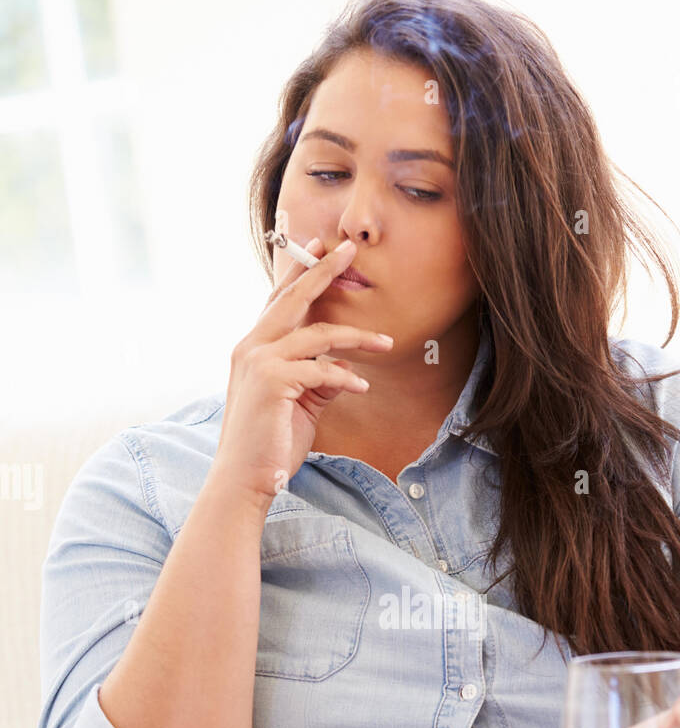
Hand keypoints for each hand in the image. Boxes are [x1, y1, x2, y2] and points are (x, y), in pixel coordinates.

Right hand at [212, 235, 394, 507]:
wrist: (244, 480)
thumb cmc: (269, 446)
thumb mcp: (299, 406)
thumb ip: (317, 381)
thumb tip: (345, 367)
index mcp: (253, 349)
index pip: (278, 301)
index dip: (300, 272)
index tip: (319, 247)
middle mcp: (251, 347)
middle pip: (292, 297)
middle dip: (322, 270)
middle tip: (348, 248)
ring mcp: (259, 362)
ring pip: (318, 333)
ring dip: (358, 336)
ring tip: (386, 341)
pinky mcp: (273, 381)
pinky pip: (322, 369)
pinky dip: (346, 376)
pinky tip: (362, 386)